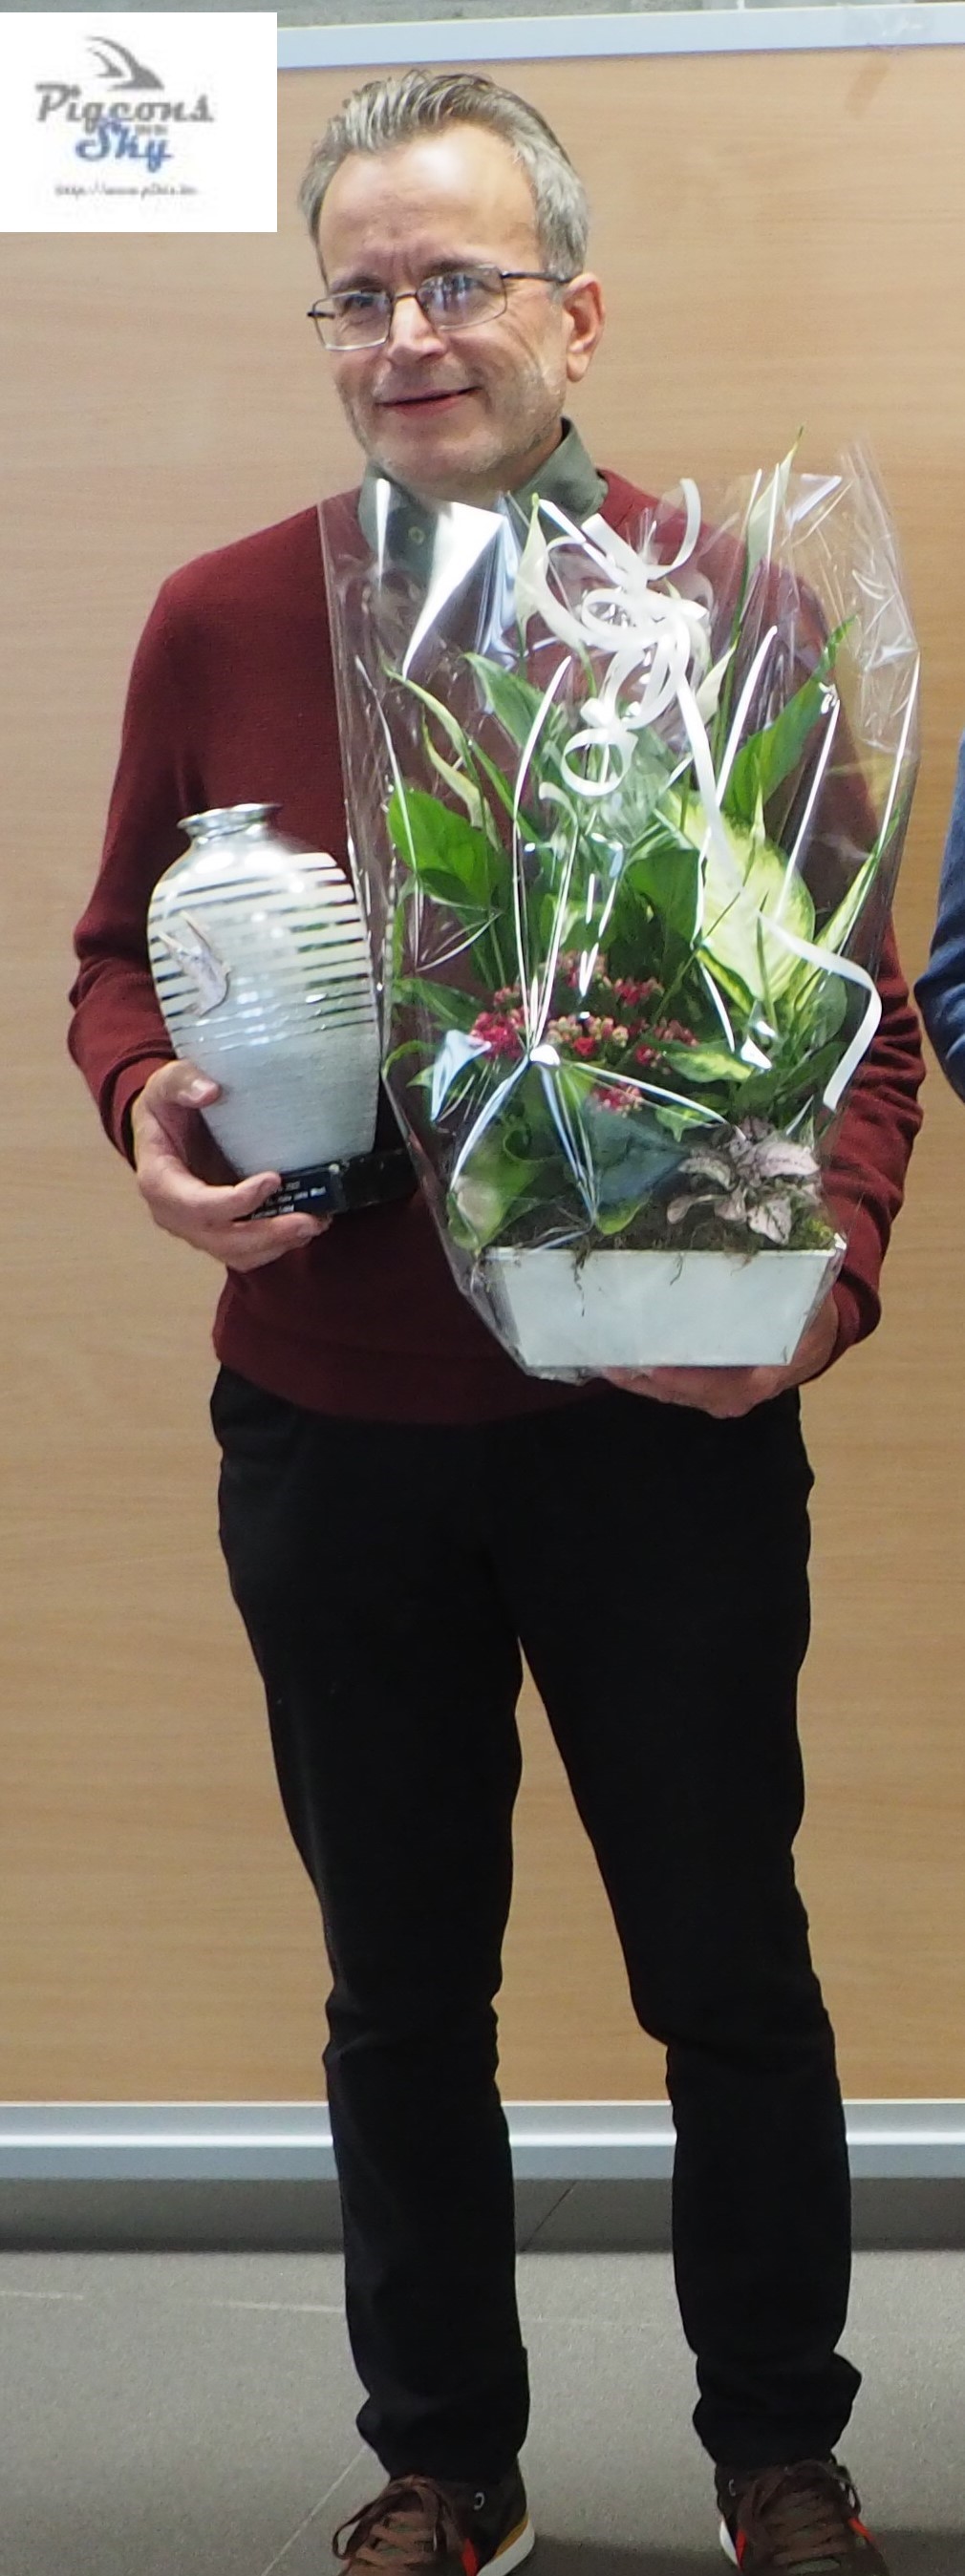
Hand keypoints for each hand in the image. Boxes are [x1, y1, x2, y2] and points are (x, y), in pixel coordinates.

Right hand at [131, 1063, 329, 1270]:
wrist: (162, 1128)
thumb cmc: (165, 1108)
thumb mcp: (165, 1084)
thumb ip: (183, 1082)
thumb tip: (210, 1091)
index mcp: (159, 1181)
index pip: (195, 1205)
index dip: (234, 1202)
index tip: (273, 1179)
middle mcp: (174, 1215)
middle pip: (221, 1240)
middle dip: (267, 1234)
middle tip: (308, 1220)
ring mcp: (196, 1229)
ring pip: (237, 1254)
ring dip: (278, 1245)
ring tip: (316, 1223)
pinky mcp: (217, 1232)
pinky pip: (247, 1252)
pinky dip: (277, 1245)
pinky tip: (306, 1226)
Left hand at [601, 1291, 839, 1418]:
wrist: (818, 1336)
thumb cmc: (808, 1312)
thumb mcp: (808, 1296)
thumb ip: (785, 1276)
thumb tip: (755, 1224)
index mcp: (768, 1373)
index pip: (726, 1386)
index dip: (689, 1379)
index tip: (654, 1366)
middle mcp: (740, 1391)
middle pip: (687, 1393)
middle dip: (647, 1380)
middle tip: (611, 1360)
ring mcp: (721, 1394)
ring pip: (674, 1393)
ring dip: (639, 1380)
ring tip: (604, 1358)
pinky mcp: (706, 1386)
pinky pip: (673, 1386)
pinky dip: (646, 1374)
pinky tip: (618, 1357)